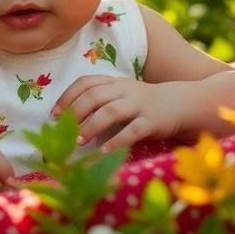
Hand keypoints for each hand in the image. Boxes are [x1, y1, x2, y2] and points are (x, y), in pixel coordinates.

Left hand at [52, 76, 179, 151]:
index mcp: (114, 82)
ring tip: (78, 141)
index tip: (54, 114)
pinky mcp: (152, 121)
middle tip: (62, 129)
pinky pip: (132, 130)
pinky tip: (105, 152)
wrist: (180, 103)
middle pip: (94, 95)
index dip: (67, 97)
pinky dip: (117, 141)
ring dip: (92, 126)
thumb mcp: (121, 95)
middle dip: (75, 112)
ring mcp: (139, 104)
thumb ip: (100, 101)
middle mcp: (124, 90)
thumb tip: (68, 120)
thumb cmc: (142, 103)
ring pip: (111, 111)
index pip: (86, 82)